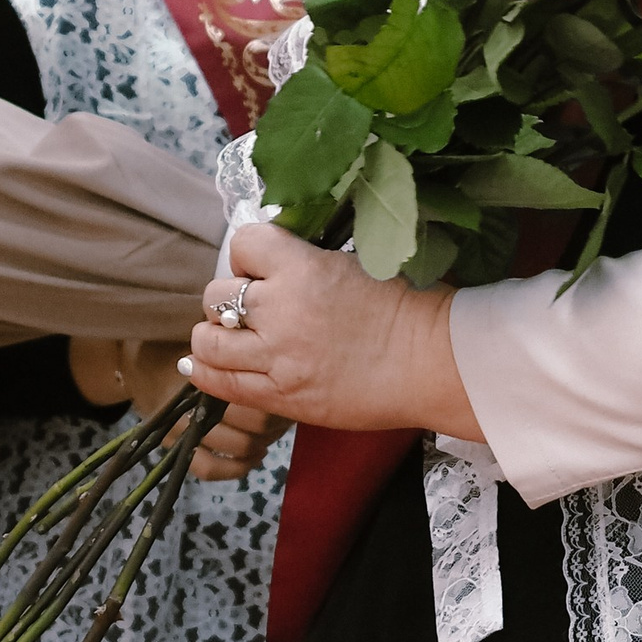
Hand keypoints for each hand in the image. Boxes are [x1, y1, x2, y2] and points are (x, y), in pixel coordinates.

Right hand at [73, 333, 274, 479]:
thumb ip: (236, 351)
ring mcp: (182, 427)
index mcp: (208, 372)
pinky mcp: (173, 446)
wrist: (137, 360)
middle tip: (280, 419)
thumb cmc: (179, 342)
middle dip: (273, 425)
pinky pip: (209, 468)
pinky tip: (250, 458)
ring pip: (239, 447)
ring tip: (266, 436)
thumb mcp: (208, 338)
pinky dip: (235, 468)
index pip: (255, 395)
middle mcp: (195, 402)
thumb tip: (277, 363)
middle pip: (256, 425)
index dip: (275, 400)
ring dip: (259, 446)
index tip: (281, 396)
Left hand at [189, 220, 480, 439]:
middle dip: (228, 296)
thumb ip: (309, 261)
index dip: (250, 254)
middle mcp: (282, 313)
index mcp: (304, 269)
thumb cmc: (408, 307)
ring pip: (208, 343)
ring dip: (214, 336)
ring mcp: (278, 360)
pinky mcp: (283, 397)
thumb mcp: (357, 262)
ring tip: (230, 337)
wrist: (433, 363)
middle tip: (250, 306)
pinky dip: (209, 373)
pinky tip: (210, 367)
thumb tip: (276, 260)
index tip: (262, 265)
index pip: (244, 243)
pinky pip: (221, 385)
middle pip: (216, 295)